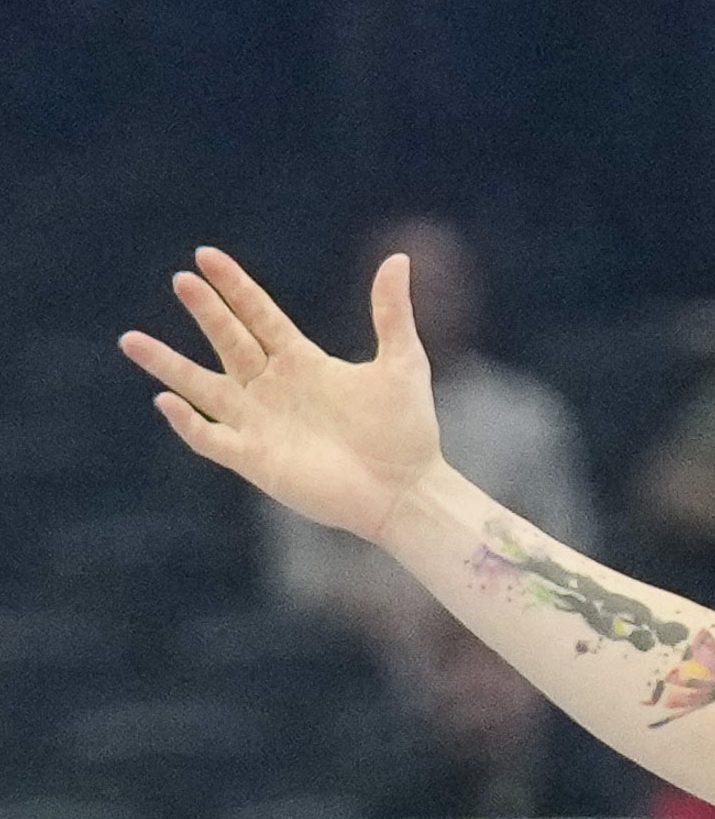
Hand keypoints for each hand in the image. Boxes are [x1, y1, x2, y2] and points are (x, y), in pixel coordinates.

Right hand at [118, 248, 442, 540]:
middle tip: (182, 280)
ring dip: (168, 365)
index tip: (205, 257)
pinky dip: (188, 423)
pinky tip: (168, 401)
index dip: (233, 288)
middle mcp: (273, 388)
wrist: (407, 490)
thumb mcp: (402, 363)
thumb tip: (398, 257)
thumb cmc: (407, 431)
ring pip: (202, 387)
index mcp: (302, 362)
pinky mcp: (255, 460)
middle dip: (206, 312)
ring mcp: (259, 424)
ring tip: (131, 340)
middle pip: (228, 342)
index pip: (258, 316)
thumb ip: (392, 313)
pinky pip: (210, 439)